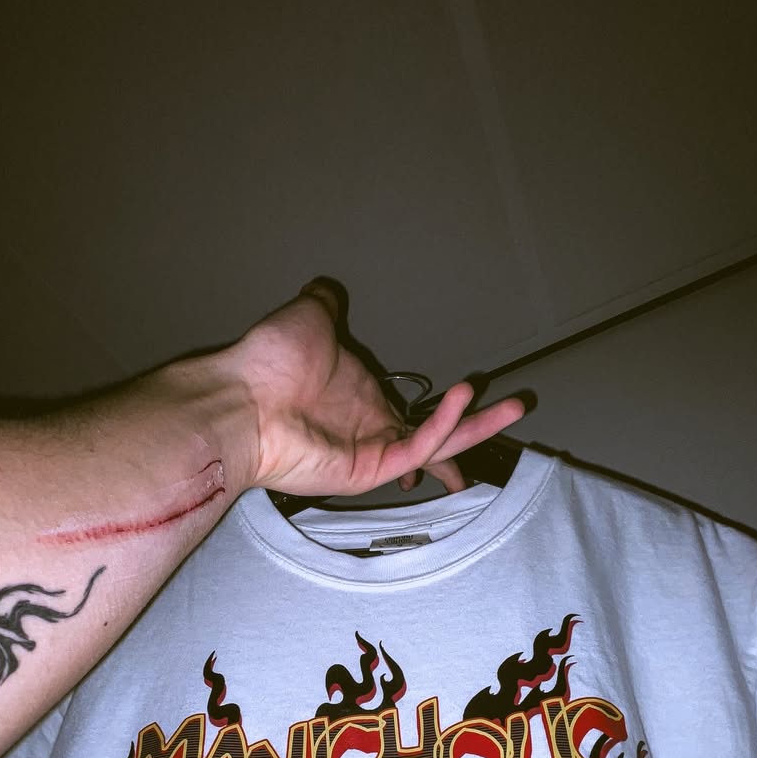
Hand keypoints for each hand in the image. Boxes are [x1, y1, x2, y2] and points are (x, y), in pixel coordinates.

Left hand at [220, 279, 524, 496]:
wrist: (242, 399)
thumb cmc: (267, 363)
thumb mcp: (308, 317)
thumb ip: (327, 305)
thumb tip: (328, 289)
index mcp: (360, 398)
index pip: (411, 409)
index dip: (443, 408)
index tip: (473, 395)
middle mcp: (369, 427)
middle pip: (436, 432)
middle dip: (477, 424)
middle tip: (515, 408)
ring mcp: (371, 450)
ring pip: (436, 444)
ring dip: (475, 428)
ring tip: (512, 409)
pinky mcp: (369, 468)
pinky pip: (416, 447)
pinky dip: (443, 426)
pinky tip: (466, 399)